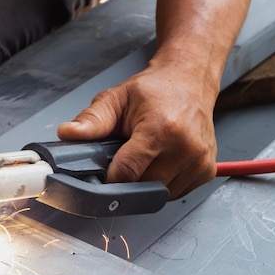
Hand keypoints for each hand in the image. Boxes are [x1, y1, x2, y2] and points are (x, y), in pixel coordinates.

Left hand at [57, 56, 218, 198]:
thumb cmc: (155, 90)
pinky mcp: (206, 171)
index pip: (127, 173)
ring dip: (145, 182)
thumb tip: (68, 134)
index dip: (110, 178)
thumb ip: (92, 120)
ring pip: (158, 194)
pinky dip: (162, 183)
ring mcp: (199, 162)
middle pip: (142, 186)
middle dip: (127, 178)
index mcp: (162, 129)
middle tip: (123, 157)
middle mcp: (186, 148)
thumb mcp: (117, 98)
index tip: (102, 173)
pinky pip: (174, 192)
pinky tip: (160, 161)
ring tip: (145, 156)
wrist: (190, 81)